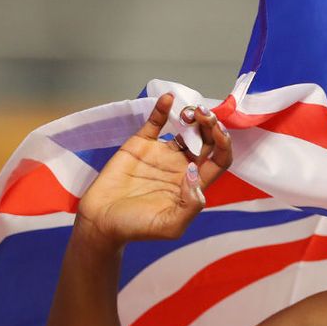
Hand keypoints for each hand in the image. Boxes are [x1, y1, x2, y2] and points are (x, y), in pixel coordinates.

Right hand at [76, 93, 231, 246]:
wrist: (102, 221)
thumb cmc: (137, 227)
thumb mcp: (171, 226)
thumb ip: (191, 205)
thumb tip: (195, 173)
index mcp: (194, 184)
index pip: (219, 160)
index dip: (224, 145)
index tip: (218, 132)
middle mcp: (182, 165)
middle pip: (207, 140)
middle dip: (211, 125)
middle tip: (204, 115)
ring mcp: (162, 153)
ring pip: (186, 128)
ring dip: (193, 116)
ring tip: (189, 112)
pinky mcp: (141, 144)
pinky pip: (156, 123)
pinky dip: (163, 108)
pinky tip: (169, 98)